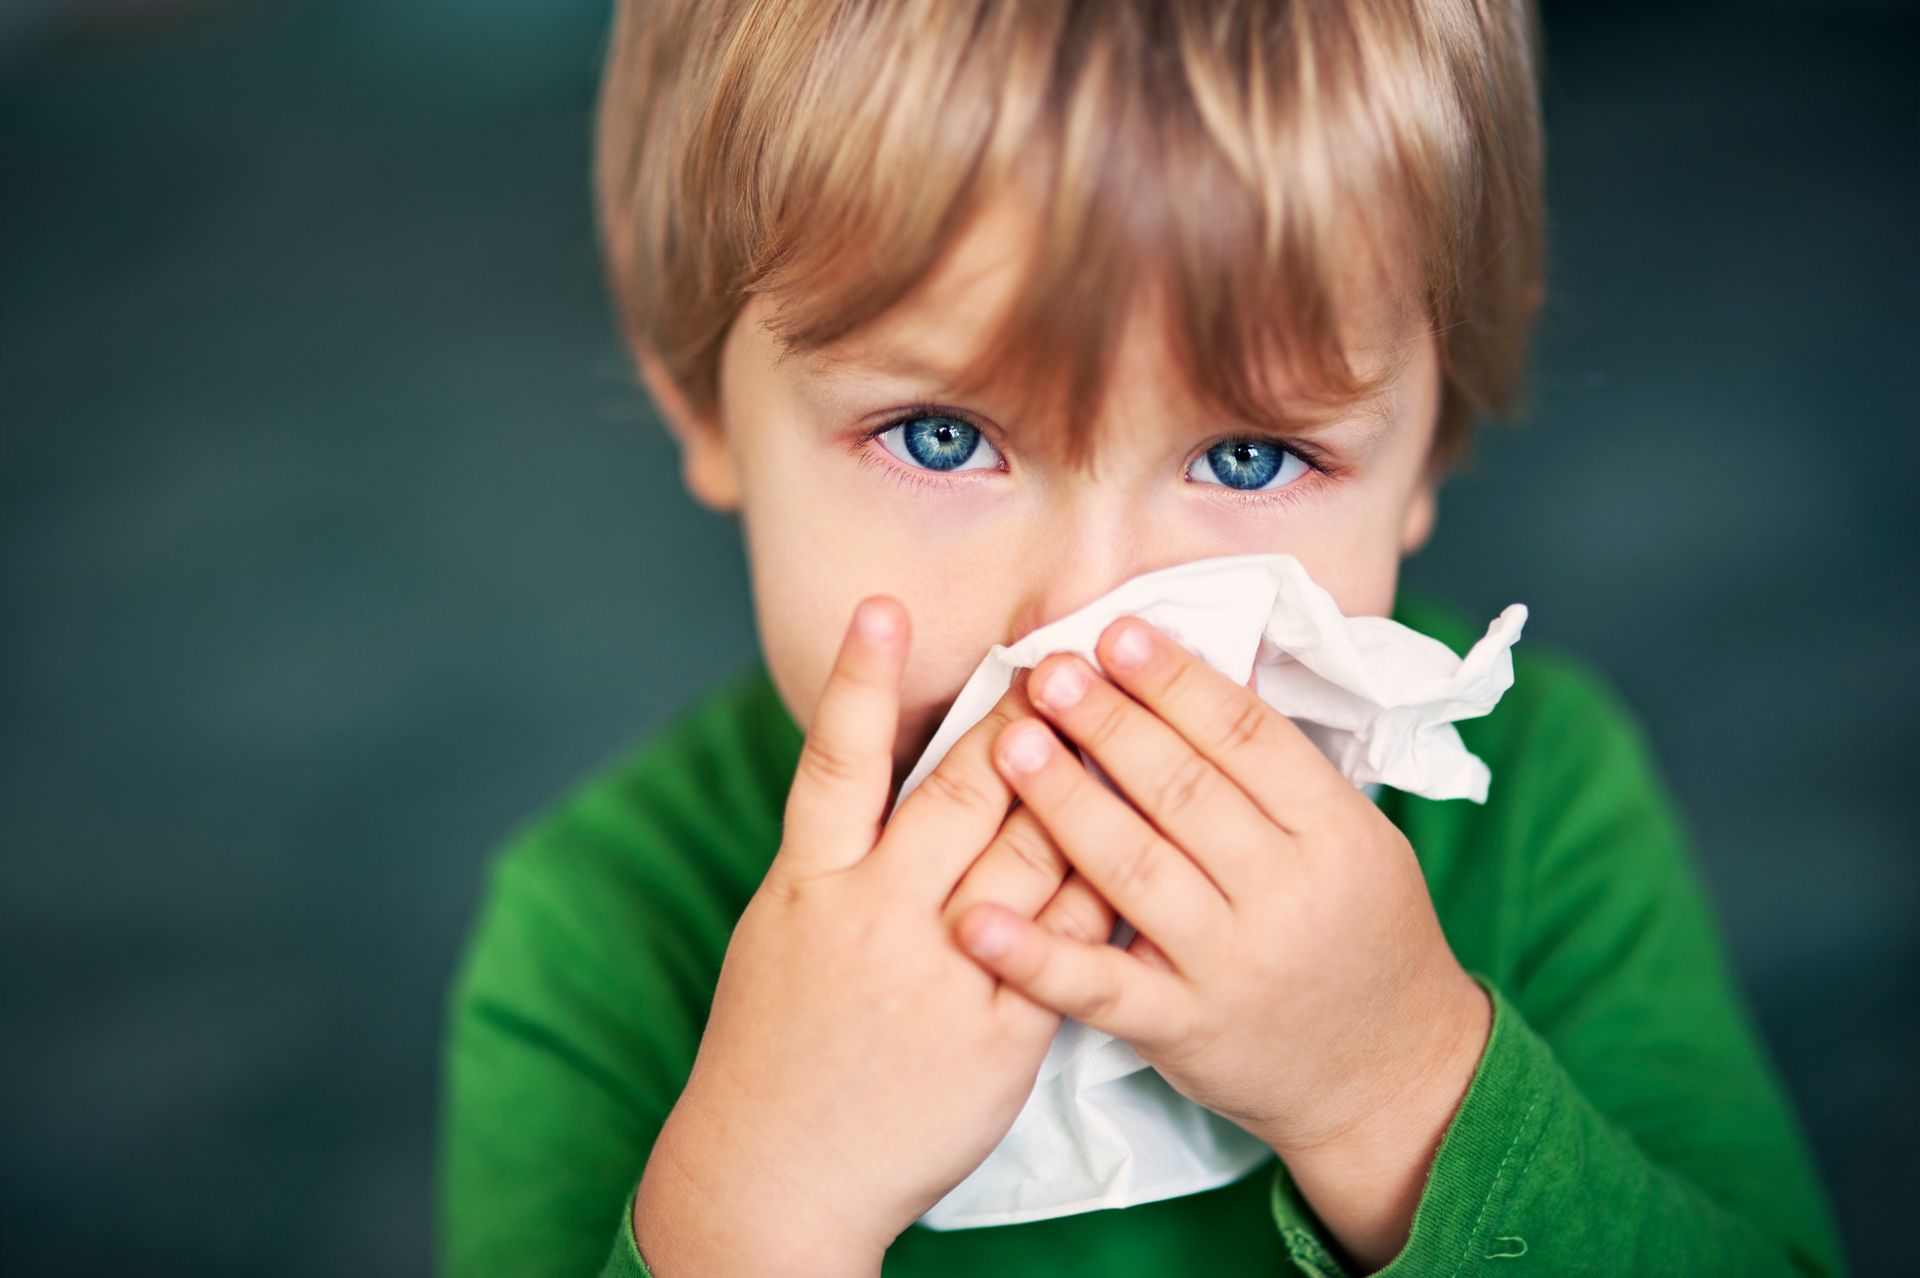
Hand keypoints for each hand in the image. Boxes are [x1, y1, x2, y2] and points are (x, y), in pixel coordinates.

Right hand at [634, 597, 1112, 1277]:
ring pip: (1032, 854)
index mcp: (810, 884)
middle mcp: (875, 916)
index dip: (860, 680)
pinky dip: (1107, 888)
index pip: (836, 761)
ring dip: (1082, 784)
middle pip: (961, 794)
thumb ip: (838, 852)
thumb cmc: (776, 1042)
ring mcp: (944, 973)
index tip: (886, 606)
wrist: (780, 1172)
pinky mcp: (1002, 1031)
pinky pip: (1072, 944)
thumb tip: (885, 772)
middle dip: (1020, 720)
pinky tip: (1148, 840)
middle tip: (1064, 654)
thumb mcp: (782, 929)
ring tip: (1118, 719)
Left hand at [951, 616, 1491, 1268]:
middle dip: (1109, 724)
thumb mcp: (1358, 842)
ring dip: (1065, 801)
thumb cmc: (1364, 938)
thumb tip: (1197, 675)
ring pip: (1135, 870)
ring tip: (1010, 742)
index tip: (1117, 633)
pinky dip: (1033, 954)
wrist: (1393, 1078)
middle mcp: (1287, 896)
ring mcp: (1231, 966)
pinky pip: (1100, 987)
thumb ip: (1283, 775)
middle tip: (1049, 670)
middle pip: (1185, 791)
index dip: (1177, 681)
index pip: (1249, 738)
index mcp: (1338, 835)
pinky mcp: (1181, 1029)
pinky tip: (974, 917)